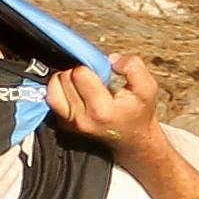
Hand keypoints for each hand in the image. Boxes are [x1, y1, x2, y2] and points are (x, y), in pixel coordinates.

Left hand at [46, 53, 165, 155]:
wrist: (132, 139)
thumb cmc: (137, 111)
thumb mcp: (147, 88)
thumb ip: (133, 67)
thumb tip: (110, 59)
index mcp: (102, 110)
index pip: (80, 74)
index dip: (90, 66)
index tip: (100, 72)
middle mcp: (82, 119)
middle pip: (64, 78)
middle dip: (78, 71)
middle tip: (93, 78)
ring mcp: (70, 124)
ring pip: (53, 88)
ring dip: (65, 79)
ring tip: (82, 83)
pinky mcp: (63, 125)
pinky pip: (51, 99)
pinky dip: (60, 90)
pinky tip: (75, 91)